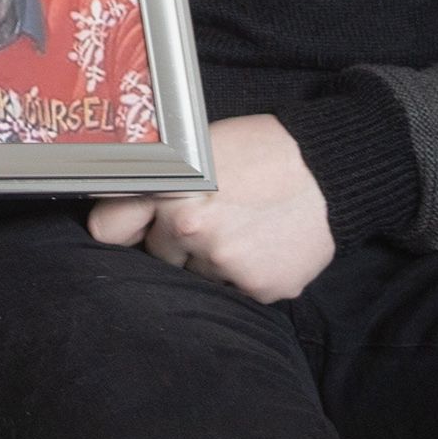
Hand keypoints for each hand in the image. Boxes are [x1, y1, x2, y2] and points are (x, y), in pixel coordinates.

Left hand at [87, 114, 332, 303]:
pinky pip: (235, 289)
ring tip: (244, 226)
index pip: (108, 228)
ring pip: (198, 275)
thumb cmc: (264, 152)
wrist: (329, 171)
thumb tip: (116, 216)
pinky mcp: (257, 288)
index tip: (130, 228)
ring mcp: (225, 262)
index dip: (122, 227)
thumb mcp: (199, 149)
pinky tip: (265, 243)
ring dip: (213, 259)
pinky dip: (247, 273)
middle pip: (159, 255)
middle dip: (176, 242)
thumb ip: (158, 185)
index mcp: (170, 190)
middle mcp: (191, 230)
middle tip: (211, 217)